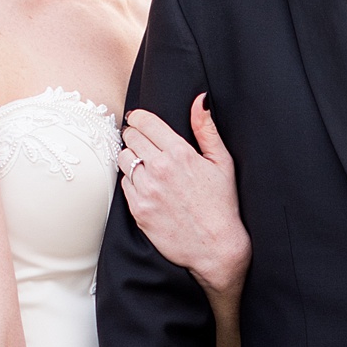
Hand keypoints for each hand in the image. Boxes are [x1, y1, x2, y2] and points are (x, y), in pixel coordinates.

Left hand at [120, 96, 250, 296]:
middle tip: (141, 141)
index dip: (138, 118)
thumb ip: (207, 129)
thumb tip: (200, 99)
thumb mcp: (222, 163)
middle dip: (134, 136)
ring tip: (144, 165)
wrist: (215, 247)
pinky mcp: (138, 210)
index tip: (137, 119)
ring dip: (131, 158)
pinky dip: (131, 182)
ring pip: (123, 160)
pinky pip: (124, 185)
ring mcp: (146, 191)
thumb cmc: (222, 205)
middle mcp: (160, 170)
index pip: (145, 123)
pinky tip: (146, 186)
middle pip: (130, 138)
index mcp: (180, 154)